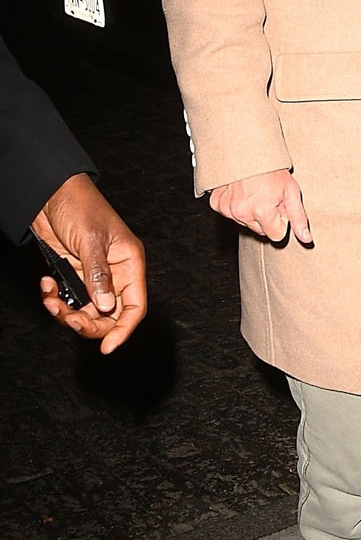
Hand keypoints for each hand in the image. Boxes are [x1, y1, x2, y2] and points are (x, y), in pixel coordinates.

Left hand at [31, 173, 146, 353]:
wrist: (51, 193)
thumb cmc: (80, 205)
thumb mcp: (90, 240)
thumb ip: (99, 275)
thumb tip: (106, 307)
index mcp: (130, 262)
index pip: (135, 305)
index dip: (124, 329)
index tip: (107, 346)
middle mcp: (115, 272)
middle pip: (110, 315)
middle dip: (89, 323)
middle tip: (69, 319)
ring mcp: (94, 275)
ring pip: (87, 310)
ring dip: (67, 312)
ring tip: (52, 300)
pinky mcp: (75, 274)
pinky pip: (69, 299)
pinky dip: (56, 298)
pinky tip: (47, 285)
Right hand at [209, 170, 312, 244]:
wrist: (247, 148)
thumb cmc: (270, 168)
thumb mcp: (291, 190)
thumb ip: (298, 217)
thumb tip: (305, 238)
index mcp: (261, 211)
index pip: (276, 235)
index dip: (281, 221)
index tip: (280, 205)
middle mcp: (241, 212)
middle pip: (260, 230)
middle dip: (266, 217)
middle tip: (268, 196)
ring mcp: (226, 208)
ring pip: (245, 222)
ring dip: (251, 211)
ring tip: (255, 192)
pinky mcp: (216, 203)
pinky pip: (230, 213)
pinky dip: (236, 205)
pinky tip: (242, 192)